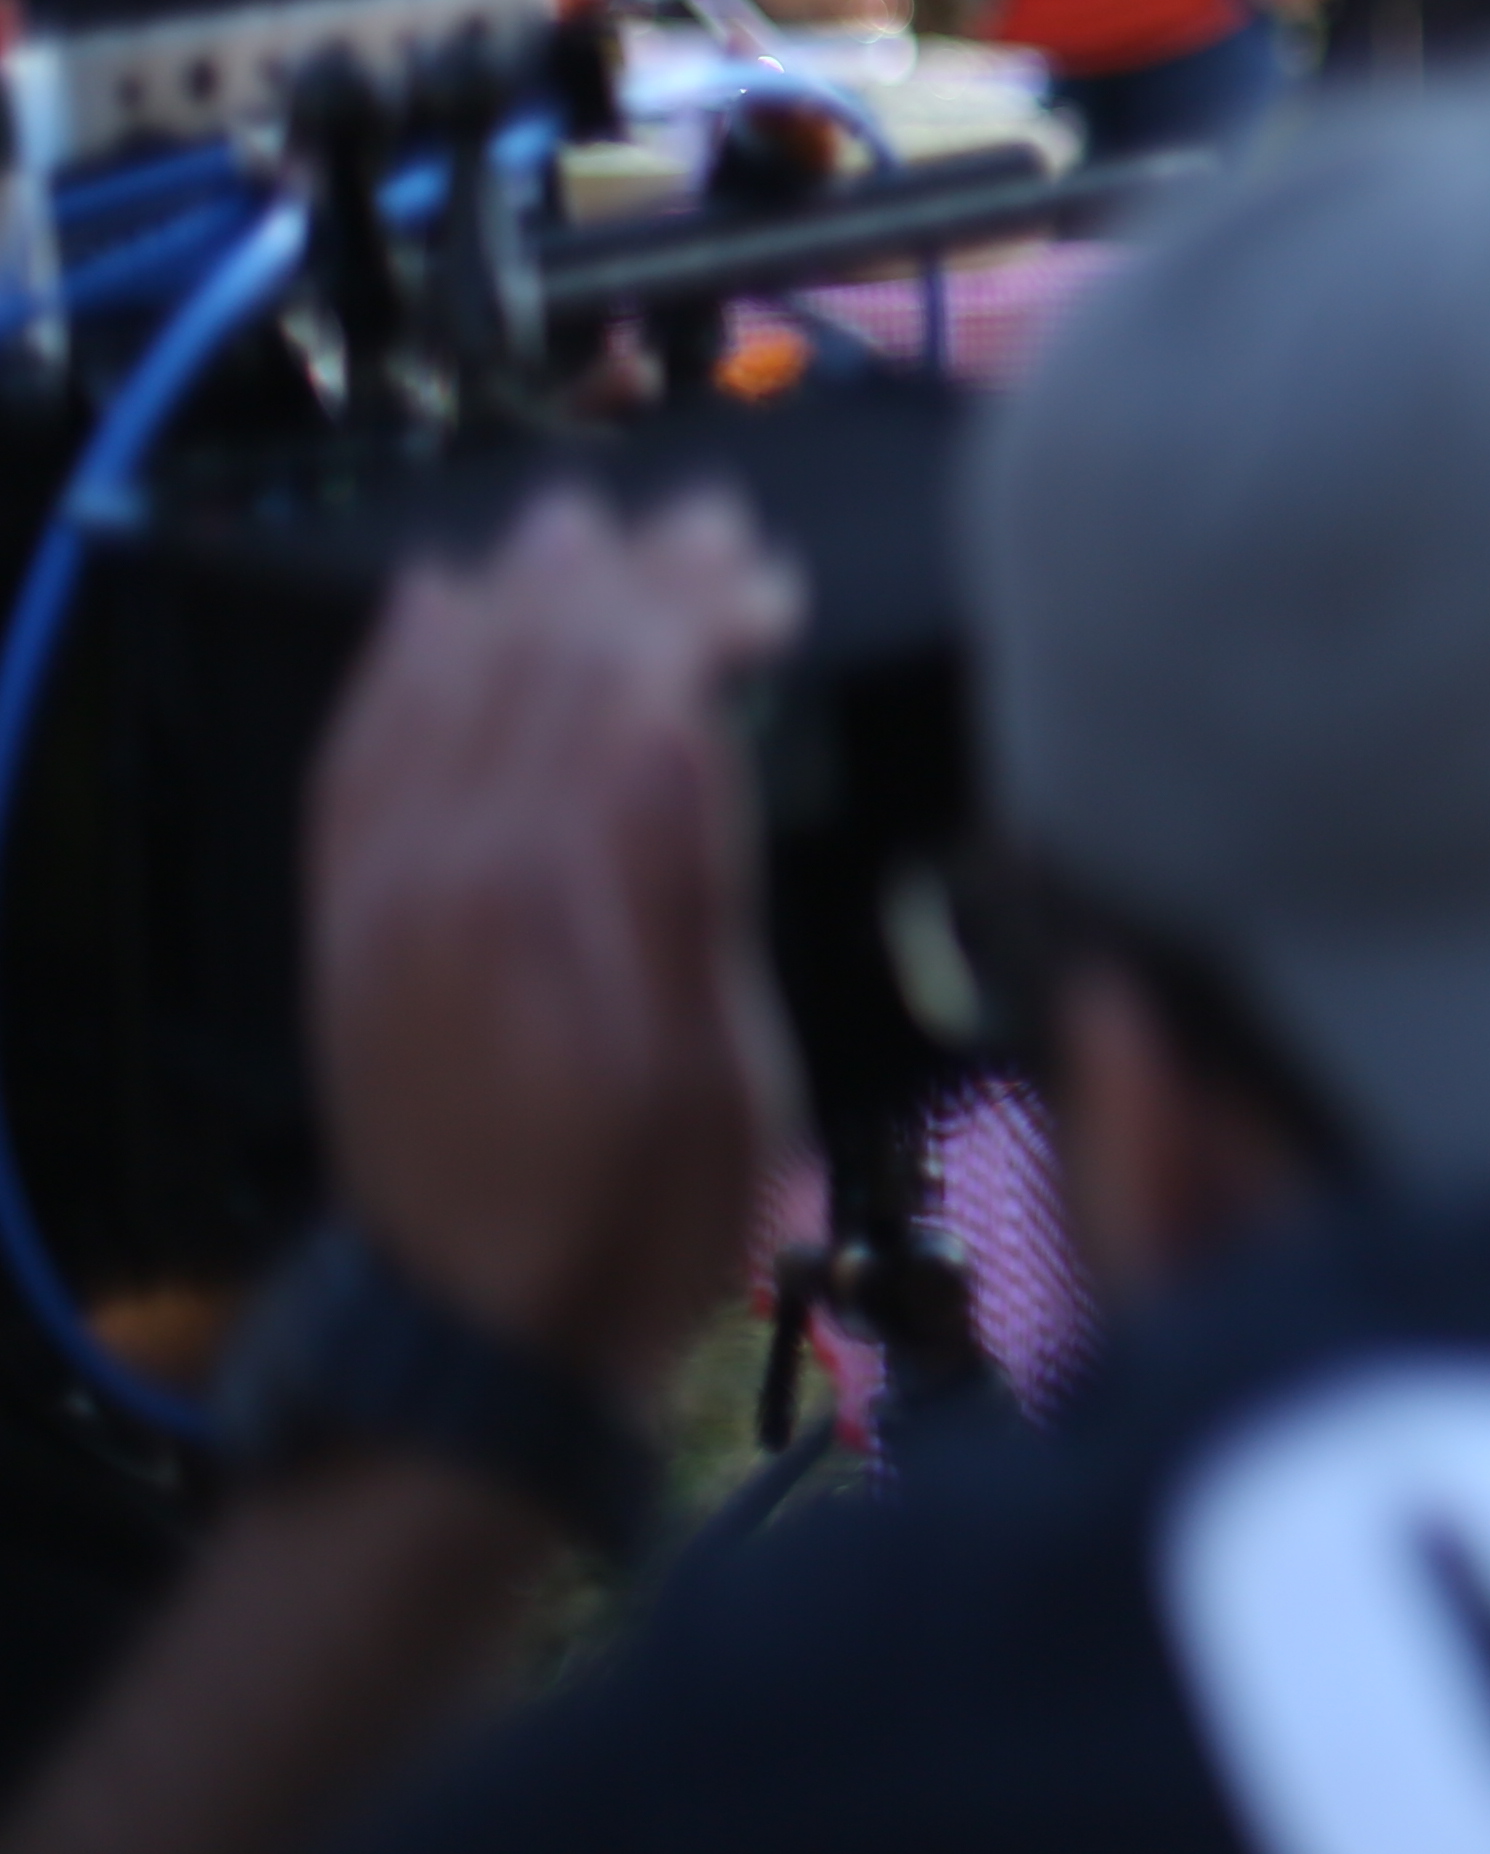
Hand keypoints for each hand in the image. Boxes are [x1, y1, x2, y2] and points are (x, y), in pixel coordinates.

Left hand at [304, 490, 804, 1400]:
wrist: (475, 1337)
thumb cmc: (636, 1215)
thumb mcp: (716, 1069)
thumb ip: (691, 888)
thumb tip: (692, 726)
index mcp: (548, 896)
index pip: (620, 686)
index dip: (697, 611)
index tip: (776, 586)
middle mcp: (441, 863)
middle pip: (530, 662)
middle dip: (624, 573)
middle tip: (709, 515)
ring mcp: (381, 884)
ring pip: (438, 684)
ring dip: (517, 590)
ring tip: (584, 523)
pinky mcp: (349, 914)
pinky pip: (357, 749)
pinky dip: (396, 661)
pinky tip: (430, 609)